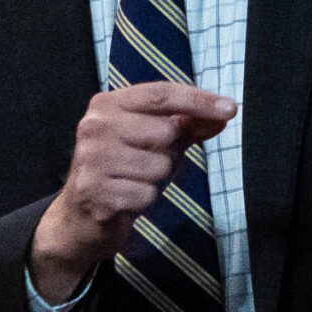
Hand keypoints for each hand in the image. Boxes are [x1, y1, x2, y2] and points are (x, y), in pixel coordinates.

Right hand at [30, 82, 237, 302]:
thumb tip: (223, 113)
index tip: (230, 108)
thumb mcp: (155, 143)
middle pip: (165, 130)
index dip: (199, 100)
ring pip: (160, 166)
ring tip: (133, 182)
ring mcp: (92, 159)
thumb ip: (187, 125)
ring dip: (156, 180)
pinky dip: (144, 201)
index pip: (161, 93)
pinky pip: (147, 194)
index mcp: (108, 105)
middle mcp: (95, 126)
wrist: (81, 217)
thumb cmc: (123, 172)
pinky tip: (126, 200)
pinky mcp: (95, 192)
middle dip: (169, 152)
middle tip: (147, 163)